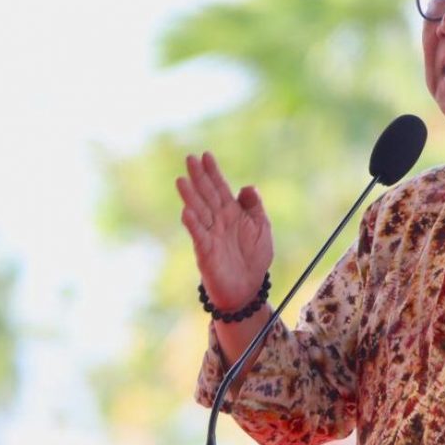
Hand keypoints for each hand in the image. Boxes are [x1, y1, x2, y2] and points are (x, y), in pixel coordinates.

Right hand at [176, 152, 273, 309]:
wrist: (248, 288)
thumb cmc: (255, 258)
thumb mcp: (261, 229)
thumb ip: (254, 207)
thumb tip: (248, 186)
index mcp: (232, 213)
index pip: (220, 188)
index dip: (213, 172)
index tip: (206, 155)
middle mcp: (218, 220)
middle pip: (206, 195)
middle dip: (198, 177)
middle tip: (189, 158)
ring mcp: (210, 235)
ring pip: (198, 212)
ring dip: (190, 197)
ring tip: (182, 180)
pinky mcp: (206, 252)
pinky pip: (198, 236)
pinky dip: (193, 224)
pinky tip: (187, 212)